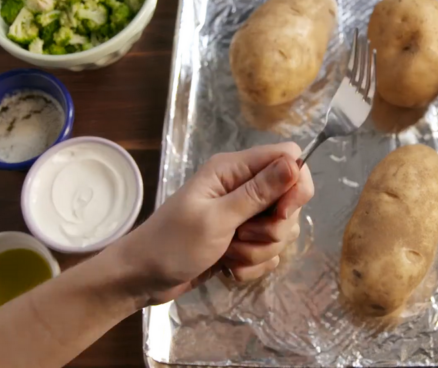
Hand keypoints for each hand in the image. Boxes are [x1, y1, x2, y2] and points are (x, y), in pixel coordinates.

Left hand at [110, 142, 313, 304]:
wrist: (141, 279)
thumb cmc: (172, 244)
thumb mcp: (216, 218)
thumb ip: (257, 193)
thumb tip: (295, 162)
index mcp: (233, 170)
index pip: (289, 157)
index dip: (295, 184)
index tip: (283, 212)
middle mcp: (242, 187)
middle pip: (290, 199)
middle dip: (274, 227)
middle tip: (242, 236)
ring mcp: (243, 215)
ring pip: (281, 230)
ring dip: (259, 250)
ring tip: (228, 254)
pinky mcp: (243, 241)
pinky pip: (269, 252)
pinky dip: (251, 264)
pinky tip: (228, 268)